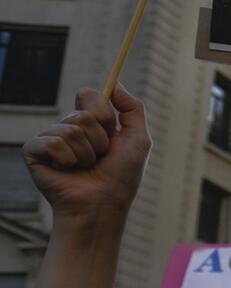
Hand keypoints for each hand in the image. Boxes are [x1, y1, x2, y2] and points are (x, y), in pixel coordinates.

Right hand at [24, 88, 149, 225]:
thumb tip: (115, 83)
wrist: (102, 205)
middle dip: (99, 138)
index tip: (111, 130)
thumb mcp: (139, 139)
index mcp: (90, 123)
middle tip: (100, 156)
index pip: (89, 95)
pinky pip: (52, 142)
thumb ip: (133, 109)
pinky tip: (67, 171)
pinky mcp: (33, 152)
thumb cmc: (122, 176)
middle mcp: (68, 128)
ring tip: (85, 167)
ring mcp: (49, 139)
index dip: (103, 113)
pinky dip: (67, 159)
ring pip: (70, 129)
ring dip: (86, 152)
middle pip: (82, 113)